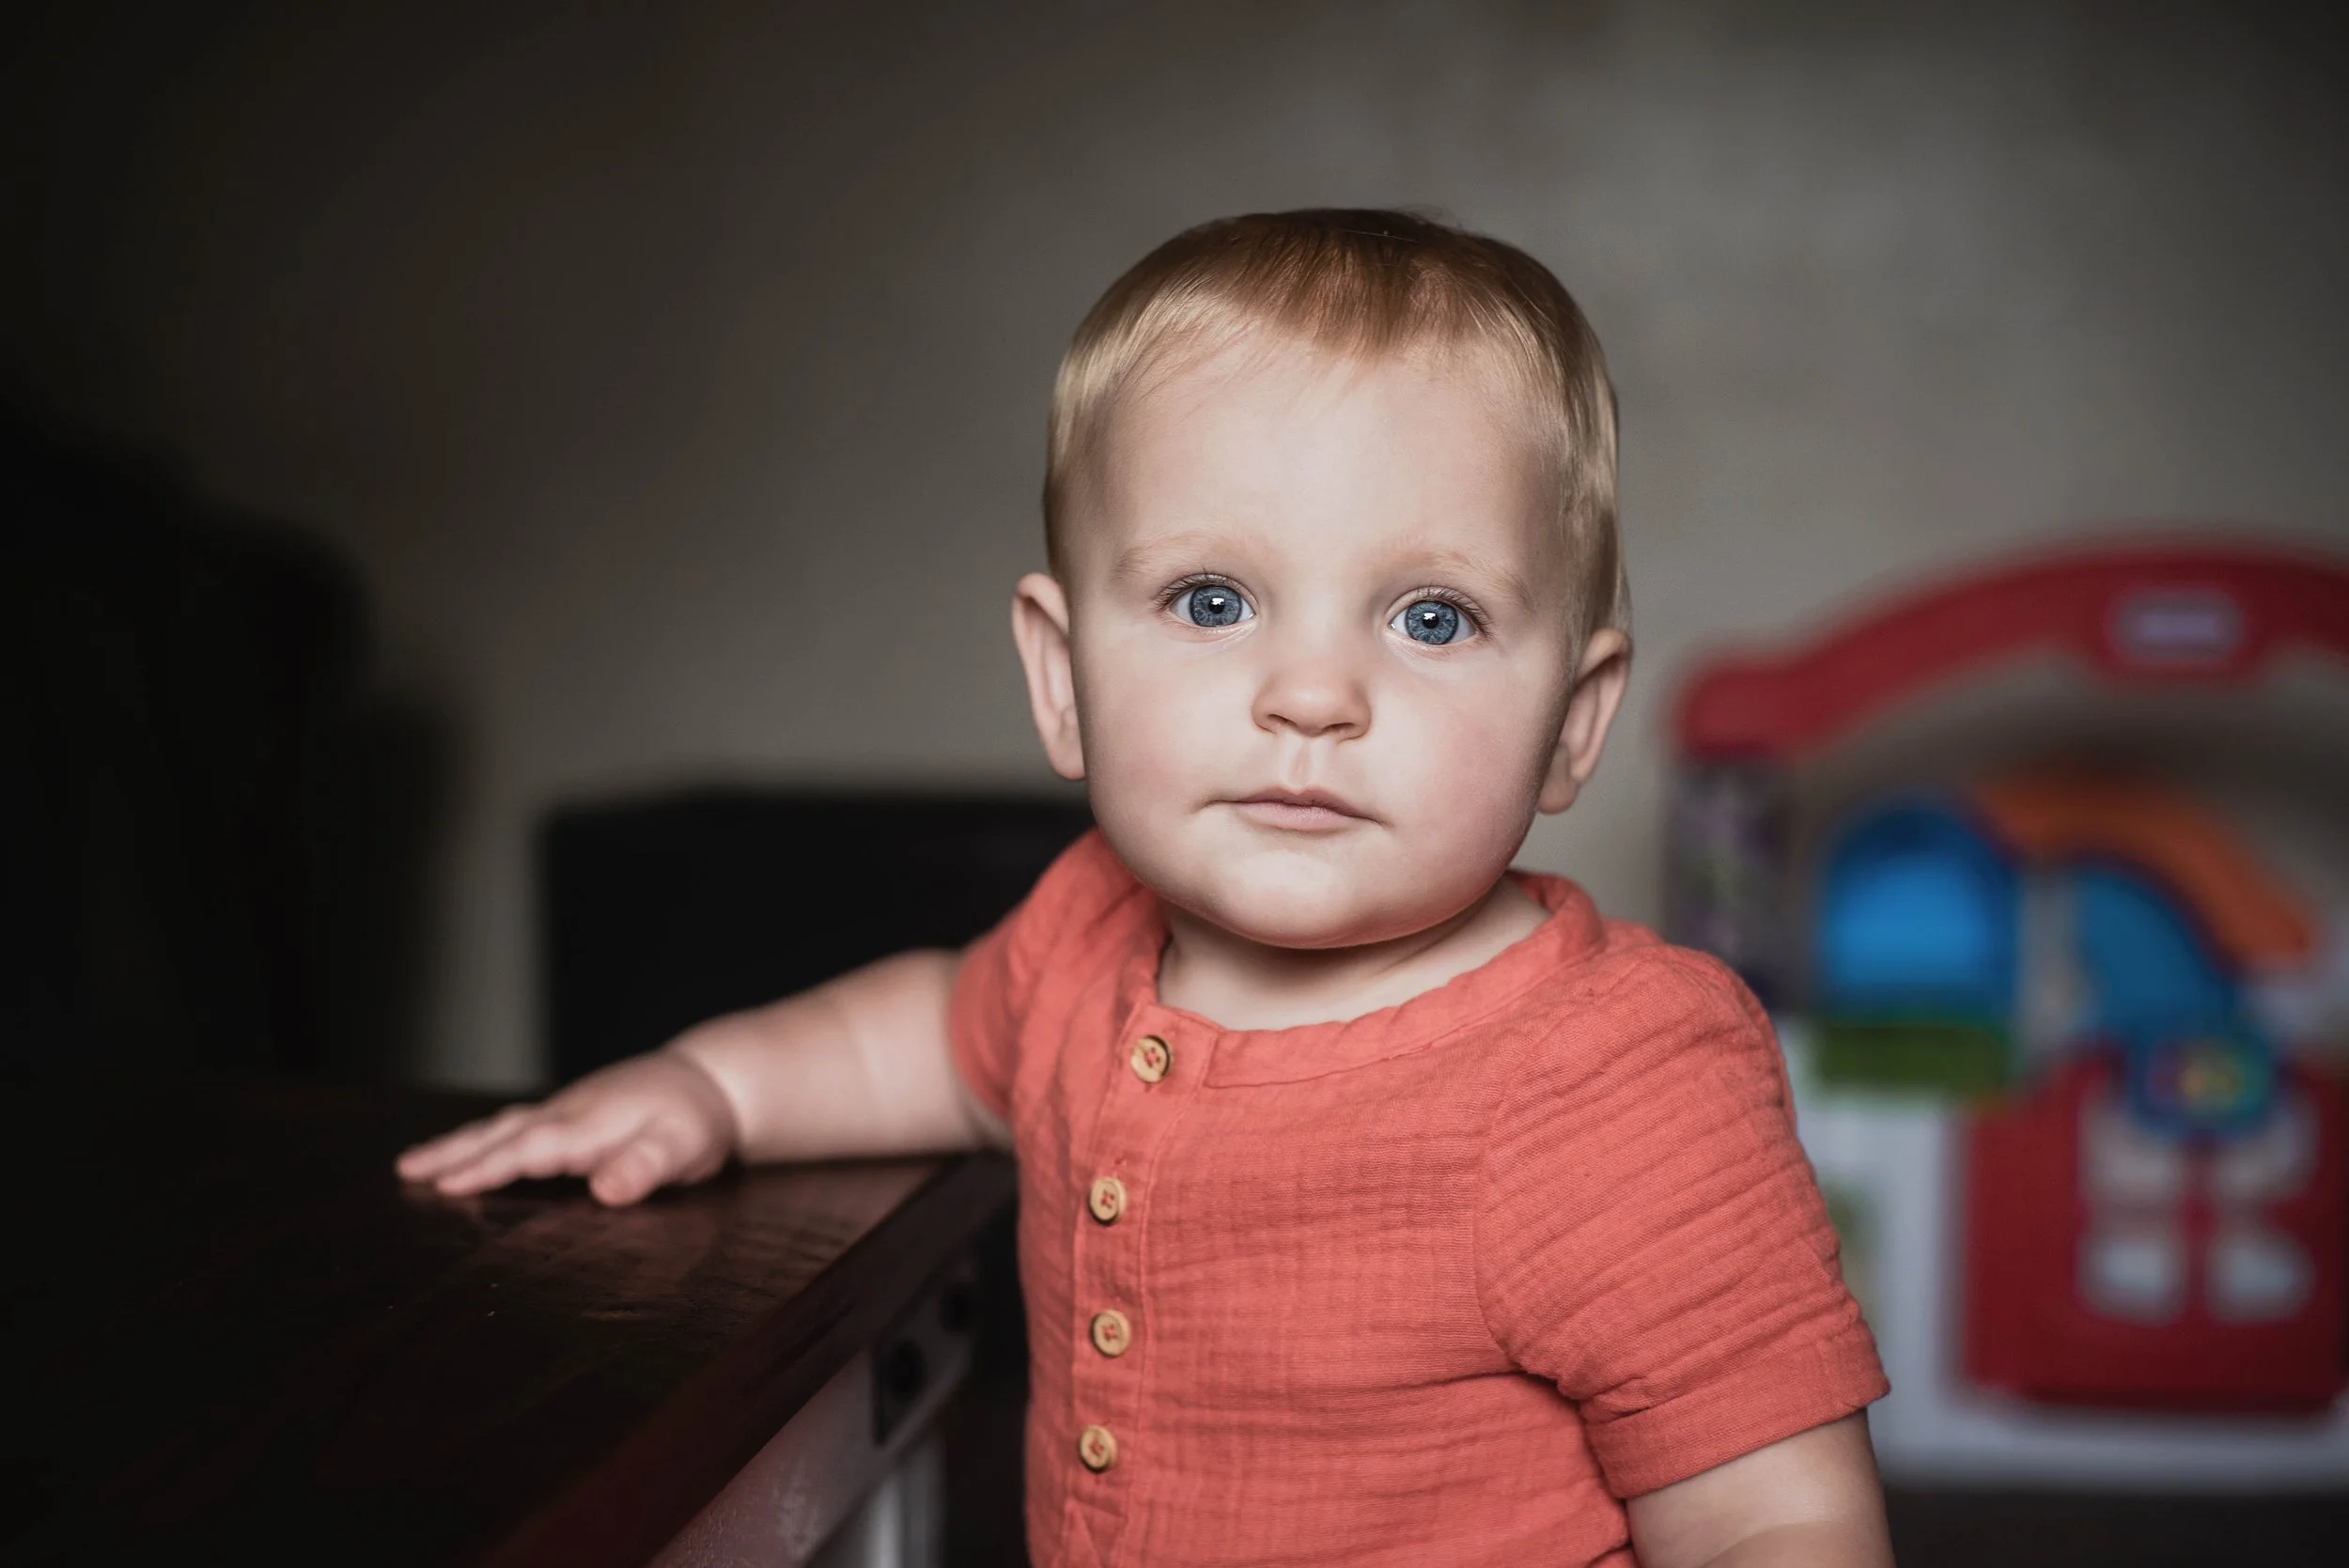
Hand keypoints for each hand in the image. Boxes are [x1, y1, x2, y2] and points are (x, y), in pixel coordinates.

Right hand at [395, 1051, 741, 1205]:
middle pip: (502, 1134)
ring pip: (502, 1126)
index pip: (531, 1149)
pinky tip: (467, 1146)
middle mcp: (568, 1113)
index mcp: (588, 1126)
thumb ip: (646, 1167)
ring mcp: (565, 1109)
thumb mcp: (684, 1147)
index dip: (490, 1168)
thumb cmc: (697, 1120)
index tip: (446, 1185)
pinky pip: (515, 1124)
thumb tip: (606, 1189)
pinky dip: (483, 1135)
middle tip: (403, 1172)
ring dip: (457, 1143)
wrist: (711, 1079)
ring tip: (412, 1164)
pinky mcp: (569, 1111)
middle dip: (452, 1154)